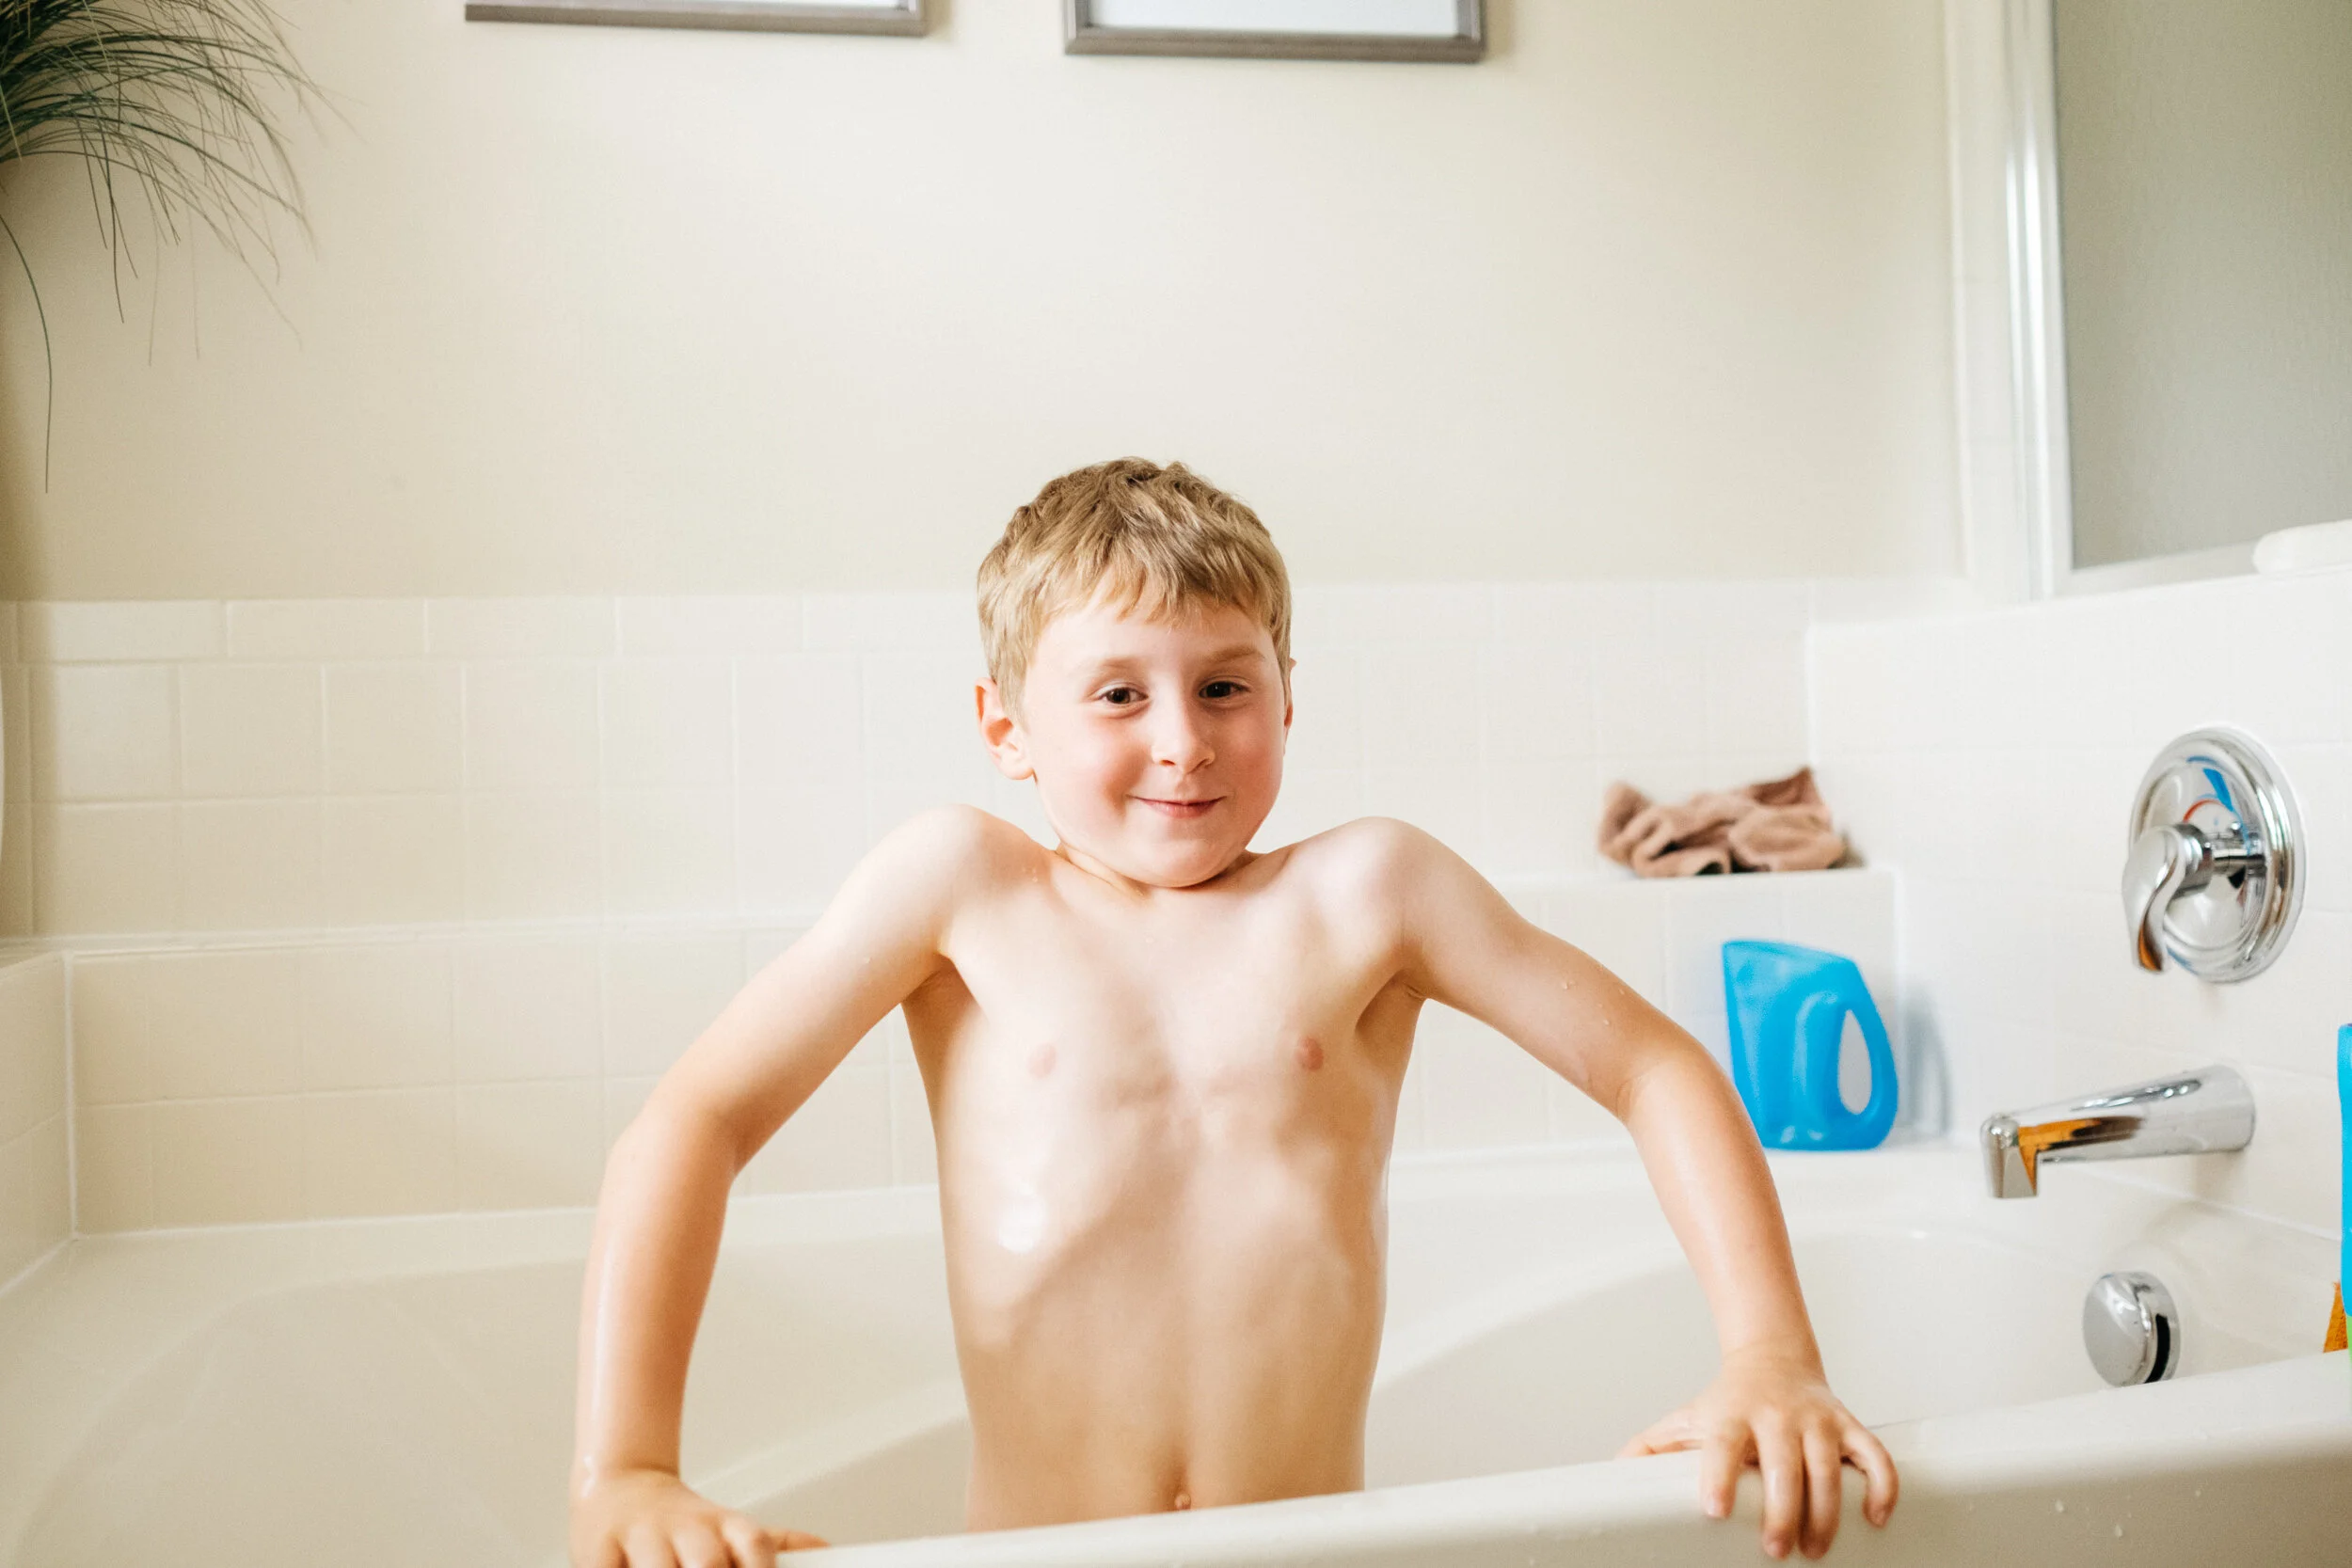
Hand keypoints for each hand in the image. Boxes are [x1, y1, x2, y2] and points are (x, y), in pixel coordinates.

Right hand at [571, 1466, 827, 1566]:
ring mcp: (641, 1539)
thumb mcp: (730, 1527)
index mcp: (722, 1526)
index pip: (755, 1547)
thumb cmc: (682, 1524)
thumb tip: (826, 1550)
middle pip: (708, 1564)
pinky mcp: (597, 1552)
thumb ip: (776, 1542)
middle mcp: (685, 1529)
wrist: (619, 1486)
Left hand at [1617, 1345, 1897, 1559]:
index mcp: (1732, 1414)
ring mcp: (1817, 1420)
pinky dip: (1882, 1486)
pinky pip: (1875, 1456)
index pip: (1723, 1443)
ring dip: (1826, 1512)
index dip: (1718, 1475)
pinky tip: (1876, 1519)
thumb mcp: (1686, 1418)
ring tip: (1816, 1549)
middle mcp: (1777, 1415)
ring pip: (1829, 1468)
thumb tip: (1613, 1475)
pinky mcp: (1849, 1425)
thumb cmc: (1727, 1402)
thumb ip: (1651, 1448)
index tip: (1712, 1510)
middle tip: (1776, 1551)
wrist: (1773, 1358)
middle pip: (1783, 1464)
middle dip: (1782, 1510)